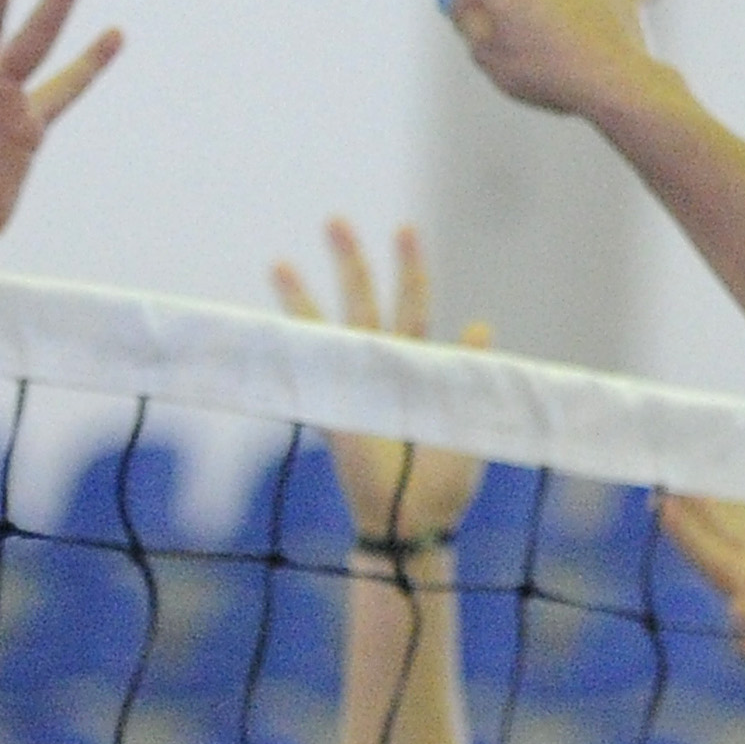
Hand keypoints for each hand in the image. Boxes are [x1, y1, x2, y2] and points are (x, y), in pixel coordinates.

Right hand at [271, 221, 490, 546]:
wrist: (414, 525)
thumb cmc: (445, 484)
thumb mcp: (469, 420)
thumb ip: (473, 373)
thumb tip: (482, 322)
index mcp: (419, 368)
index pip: (413, 304)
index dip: (410, 268)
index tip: (404, 228)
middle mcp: (382, 370)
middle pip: (363, 302)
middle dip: (350, 261)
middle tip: (334, 218)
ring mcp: (352, 388)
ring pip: (327, 331)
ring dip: (303, 297)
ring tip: (278, 262)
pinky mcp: (331, 414)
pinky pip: (308, 374)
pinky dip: (288, 350)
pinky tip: (262, 327)